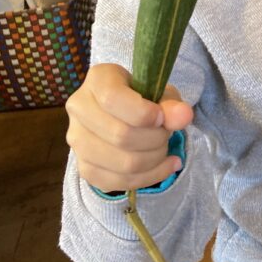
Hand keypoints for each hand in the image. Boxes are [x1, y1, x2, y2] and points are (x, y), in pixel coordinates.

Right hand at [65, 63, 193, 192]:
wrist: (126, 111)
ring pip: (121, 163)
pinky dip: (150, 177)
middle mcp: (79, 108)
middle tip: (167, 133)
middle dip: (155, 139)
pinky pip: (118, 182)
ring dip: (154, 160)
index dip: (143, 113)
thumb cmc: (143, 96)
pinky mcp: (84, 167)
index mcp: (97, 80)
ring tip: (166, 149)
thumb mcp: (160, 92)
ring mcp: (77, 141)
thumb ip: (171, 103)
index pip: (112, 100)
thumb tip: (184, 116)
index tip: (161, 117)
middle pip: (119, 135)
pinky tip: (166, 165)